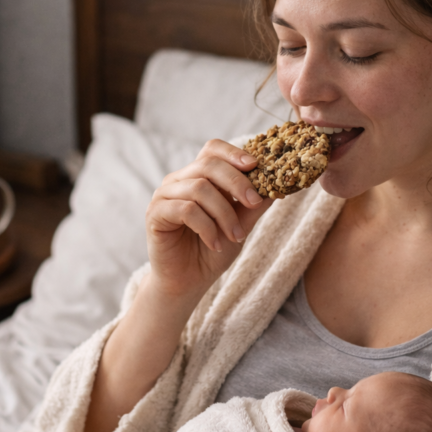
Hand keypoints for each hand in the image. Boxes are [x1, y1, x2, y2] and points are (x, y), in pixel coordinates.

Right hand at [145, 139, 271, 304]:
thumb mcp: (239, 226)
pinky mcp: (155, 214)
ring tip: (236, 237)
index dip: (234, 153)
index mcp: (197, 176)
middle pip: (208, 164)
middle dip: (237, 183)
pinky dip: (206, 227)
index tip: (256, 166)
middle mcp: (178, 180)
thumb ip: (252, 206)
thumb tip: (276, 187)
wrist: (188, 282)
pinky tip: (215, 244)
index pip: (213, 149)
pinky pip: (186, 210)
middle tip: (254, 203)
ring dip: (224, 213)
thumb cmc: (212, 251)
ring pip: (199, 188)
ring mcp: (164, 195)